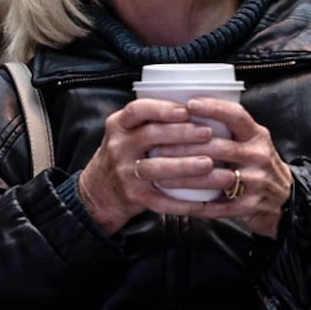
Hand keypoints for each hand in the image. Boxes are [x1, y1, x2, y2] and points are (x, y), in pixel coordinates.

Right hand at [74, 98, 218, 235]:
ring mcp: (126, 173)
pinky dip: (185, 202)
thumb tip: (195, 107)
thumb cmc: (123, 153)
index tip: (185, 110)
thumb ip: (150, 120)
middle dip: (181, 133)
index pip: (137, 111)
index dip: (162, 109)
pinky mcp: (135, 196)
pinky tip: (205, 201)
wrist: (100, 189)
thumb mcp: (126, 131)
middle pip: (150, 136)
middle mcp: (119, 147)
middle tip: (207, 132)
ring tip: (210, 163)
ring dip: (186, 166)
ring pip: (158, 168)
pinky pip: (163, 200)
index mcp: (118, 125)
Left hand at [150, 97, 292, 236]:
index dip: (213, 108)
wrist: (284, 201)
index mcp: (258, 135)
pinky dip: (197, 204)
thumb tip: (189, 110)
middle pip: (219, 147)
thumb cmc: (257, 165)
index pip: (237, 115)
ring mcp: (257, 181)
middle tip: (158, 146)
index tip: (189, 104)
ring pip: (215, 177)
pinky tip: (178, 202)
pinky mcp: (251, 205)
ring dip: (185, 177)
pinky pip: (220, 206)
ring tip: (161, 176)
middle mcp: (259, 155)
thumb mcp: (252, 142)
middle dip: (185, 147)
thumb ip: (230, 129)